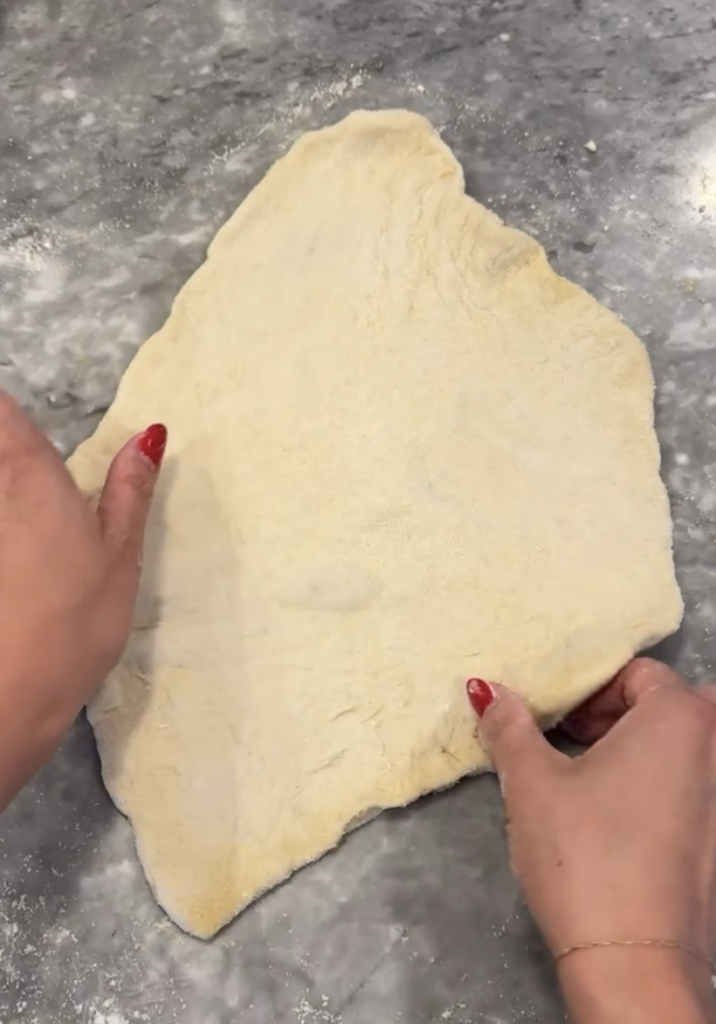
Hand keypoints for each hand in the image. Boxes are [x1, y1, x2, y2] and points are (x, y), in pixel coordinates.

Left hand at [0, 392, 164, 809]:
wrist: (6, 698)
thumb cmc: (74, 627)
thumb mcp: (120, 558)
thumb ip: (130, 491)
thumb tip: (149, 435)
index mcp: (32, 477)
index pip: (3, 411)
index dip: (8, 411)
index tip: (18, 423)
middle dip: (6, 450)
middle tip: (42, 510)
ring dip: (8, 495)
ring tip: (31, 554)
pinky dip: (6, 534)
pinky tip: (17, 576)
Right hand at [468, 660, 715, 1023]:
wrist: (633, 964)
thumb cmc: (583, 857)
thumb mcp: (532, 782)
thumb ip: (510, 726)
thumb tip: (486, 687)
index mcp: (682, 719)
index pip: (636, 673)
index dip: (588, 690)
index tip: (554, 720)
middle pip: (666, 706)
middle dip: (615, 715)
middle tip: (568, 741)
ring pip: (682, 750)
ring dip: (635, 751)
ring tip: (584, 780)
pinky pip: (691, 789)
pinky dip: (656, 786)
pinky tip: (613, 820)